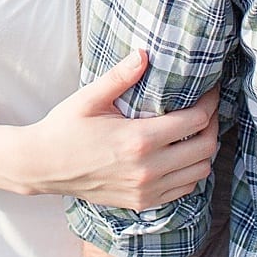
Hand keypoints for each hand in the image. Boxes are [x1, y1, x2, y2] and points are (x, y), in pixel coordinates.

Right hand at [22, 51, 218, 208]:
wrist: (43, 166)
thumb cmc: (64, 128)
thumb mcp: (89, 98)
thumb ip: (120, 77)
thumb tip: (144, 54)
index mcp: (138, 140)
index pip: (195, 121)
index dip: (210, 102)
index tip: (210, 89)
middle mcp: (148, 169)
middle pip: (205, 148)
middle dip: (213, 125)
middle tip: (207, 109)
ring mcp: (146, 190)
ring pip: (199, 172)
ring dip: (204, 151)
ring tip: (196, 131)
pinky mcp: (142, 202)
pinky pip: (184, 190)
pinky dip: (191, 172)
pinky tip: (181, 155)